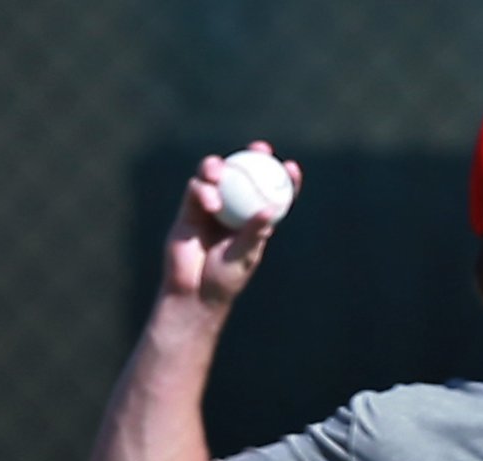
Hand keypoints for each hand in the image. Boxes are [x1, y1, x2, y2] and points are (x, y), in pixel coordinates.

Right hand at [162, 142, 300, 309]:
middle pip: (243, 176)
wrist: (194, 291)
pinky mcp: (190, 209)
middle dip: (251, 157)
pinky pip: (196, 188)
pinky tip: (209, 201)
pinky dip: (203, 189)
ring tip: (219, 173)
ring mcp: (211, 207)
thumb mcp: (245, 255)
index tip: (292, 166)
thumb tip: (271, 210)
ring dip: (218, 168)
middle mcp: (234, 210)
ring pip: (216, 176)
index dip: (282, 179)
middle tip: (260, 147)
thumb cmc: (225, 278)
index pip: (271, 195)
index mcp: (254, 222)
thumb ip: (255, 232)